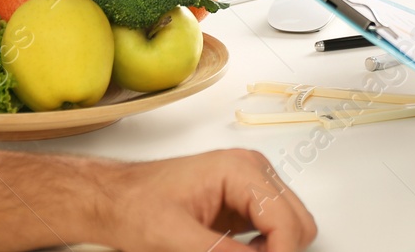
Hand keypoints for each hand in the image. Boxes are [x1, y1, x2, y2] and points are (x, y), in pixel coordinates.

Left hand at [92, 149, 317, 251]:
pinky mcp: (245, 200)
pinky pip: (275, 228)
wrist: (115, 199)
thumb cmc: (136, 207)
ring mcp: (251, 184)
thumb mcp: (176, 239)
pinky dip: (266, 249)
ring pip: (291, 226)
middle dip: (281, 250)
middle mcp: (253, 171)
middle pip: (299, 222)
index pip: (287, 221)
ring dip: (274, 250)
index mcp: (240, 170)